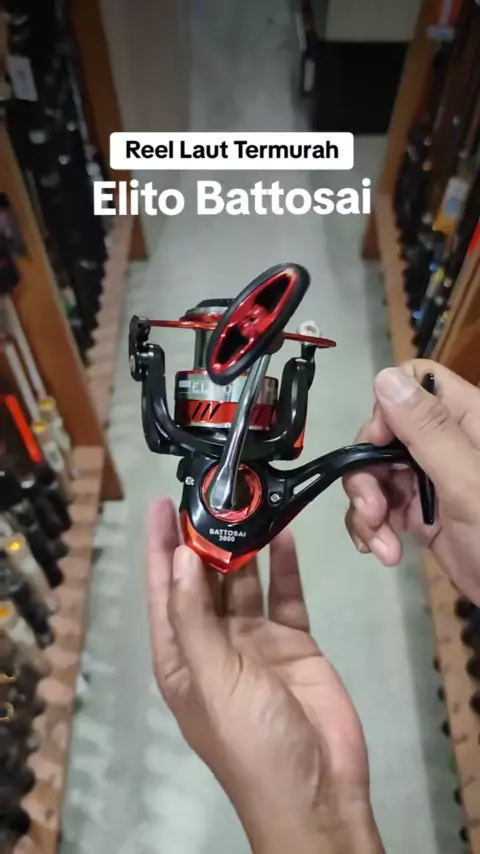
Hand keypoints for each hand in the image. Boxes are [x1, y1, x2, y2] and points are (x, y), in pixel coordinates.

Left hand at [148, 499, 383, 853]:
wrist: (319, 790)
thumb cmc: (252, 739)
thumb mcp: (212, 678)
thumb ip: (195, 617)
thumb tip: (182, 558)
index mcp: (181, 658)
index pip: (164, 591)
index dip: (161, 548)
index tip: (162, 503)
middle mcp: (213, 643)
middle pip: (204, 580)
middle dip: (205, 538)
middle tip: (213, 491)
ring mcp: (254, 640)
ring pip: (244, 582)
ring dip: (244, 546)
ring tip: (247, 500)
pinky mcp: (293, 641)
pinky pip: (285, 595)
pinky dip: (283, 566)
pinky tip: (283, 532)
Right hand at [344, 360, 479, 602]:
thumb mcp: (467, 484)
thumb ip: (428, 431)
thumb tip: (384, 376)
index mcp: (467, 420)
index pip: (414, 382)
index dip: (386, 408)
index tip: (378, 445)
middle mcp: (446, 442)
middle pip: (383, 432)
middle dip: (367, 473)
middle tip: (373, 510)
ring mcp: (432, 478)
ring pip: (375, 472)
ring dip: (367, 508)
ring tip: (380, 544)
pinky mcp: (422, 513)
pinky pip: (381, 506)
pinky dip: (373, 528)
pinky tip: (383, 553)